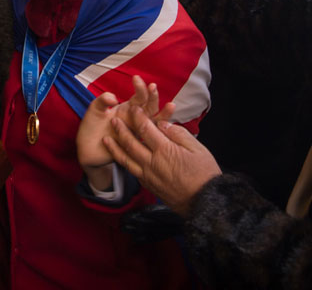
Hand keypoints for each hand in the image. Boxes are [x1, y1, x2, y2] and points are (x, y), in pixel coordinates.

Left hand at [76, 76, 160, 189]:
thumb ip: (102, 101)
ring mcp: (137, 133)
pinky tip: (164, 125)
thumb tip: (113, 97)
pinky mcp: (136, 146)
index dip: (139, 88)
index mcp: (127, 109)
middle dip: (153, 97)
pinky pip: (149, 141)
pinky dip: (158, 133)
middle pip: (150, 108)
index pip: (138, 97)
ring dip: (164, 115)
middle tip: (153, 87)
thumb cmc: (92, 128)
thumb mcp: (94, 110)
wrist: (87, 150)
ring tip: (171, 105)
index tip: (137, 78)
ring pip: (155, 124)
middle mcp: (135, 120)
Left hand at [104, 106, 220, 214]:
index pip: (145, 129)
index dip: (137, 117)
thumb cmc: (204, 174)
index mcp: (164, 150)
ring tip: (106, 140)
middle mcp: (151, 163)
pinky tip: (121, 158)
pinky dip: (124, 163)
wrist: (204, 203)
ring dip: (115, 148)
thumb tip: (162, 124)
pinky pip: (132, 171)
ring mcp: (148, 176)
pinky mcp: (148, 186)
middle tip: (114, 120)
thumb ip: (178, 134)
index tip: (133, 108)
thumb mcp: (197, 148)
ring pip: (126, 159)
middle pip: (130, 143)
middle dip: (120, 130)